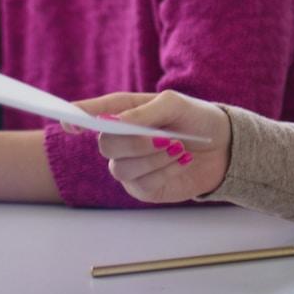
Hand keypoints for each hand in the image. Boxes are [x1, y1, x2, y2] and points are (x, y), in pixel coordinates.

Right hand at [72, 90, 229, 202]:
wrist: (223, 147)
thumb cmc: (196, 118)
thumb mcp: (175, 104)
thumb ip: (144, 112)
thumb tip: (114, 121)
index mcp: (123, 112)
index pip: (90, 114)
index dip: (76, 117)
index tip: (70, 123)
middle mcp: (121, 140)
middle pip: (105, 145)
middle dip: (134, 143)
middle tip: (164, 138)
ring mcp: (129, 166)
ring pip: (121, 168)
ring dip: (153, 158)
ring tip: (179, 147)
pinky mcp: (143, 188)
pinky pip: (142, 184)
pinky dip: (165, 172)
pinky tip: (182, 161)